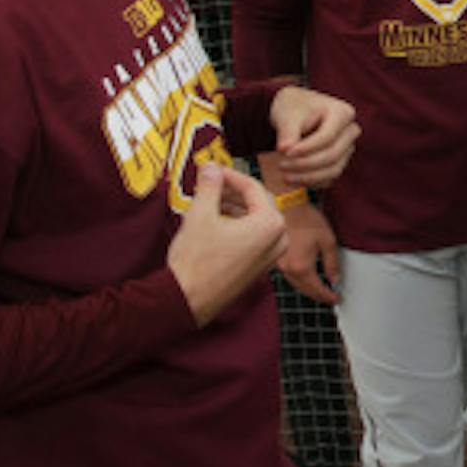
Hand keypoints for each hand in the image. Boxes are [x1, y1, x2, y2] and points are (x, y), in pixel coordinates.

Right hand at [167, 163, 287, 325]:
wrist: (187, 299)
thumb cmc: (196, 260)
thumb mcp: (200, 214)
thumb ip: (210, 186)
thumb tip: (211, 166)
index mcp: (270, 223)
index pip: (253, 187)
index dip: (230, 174)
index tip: (211, 169)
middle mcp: (279, 239)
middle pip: (258, 202)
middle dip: (233, 190)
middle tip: (211, 182)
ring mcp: (272, 255)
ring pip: (255, 219)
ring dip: (234, 206)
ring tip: (209, 200)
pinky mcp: (260, 266)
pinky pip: (254, 236)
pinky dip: (237, 224)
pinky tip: (215, 220)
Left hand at [269, 86, 358, 187]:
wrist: (296, 111)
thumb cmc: (294, 107)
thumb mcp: (288, 114)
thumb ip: (287, 131)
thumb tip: (284, 149)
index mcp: (343, 113)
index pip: (327, 137)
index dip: (306, 148)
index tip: (284, 153)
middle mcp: (350, 131)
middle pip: (332, 155)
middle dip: (306, 164)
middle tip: (281, 166)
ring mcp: (347, 148)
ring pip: (333, 169)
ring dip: (309, 177)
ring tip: (285, 175)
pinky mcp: (341, 161)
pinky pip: (330, 178)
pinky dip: (312, 181)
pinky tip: (294, 179)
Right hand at [278, 201, 341, 303]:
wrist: (286, 205)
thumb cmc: (307, 220)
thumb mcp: (327, 241)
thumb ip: (332, 263)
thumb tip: (335, 280)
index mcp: (301, 268)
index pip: (317, 290)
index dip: (329, 297)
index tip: (337, 300)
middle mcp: (287, 270)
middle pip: (305, 291)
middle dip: (318, 296)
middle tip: (330, 298)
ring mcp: (279, 265)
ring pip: (295, 285)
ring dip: (308, 290)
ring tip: (321, 291)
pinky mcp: (276, 259)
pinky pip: (289, 276)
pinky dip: (299, 281)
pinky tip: (307, 279)